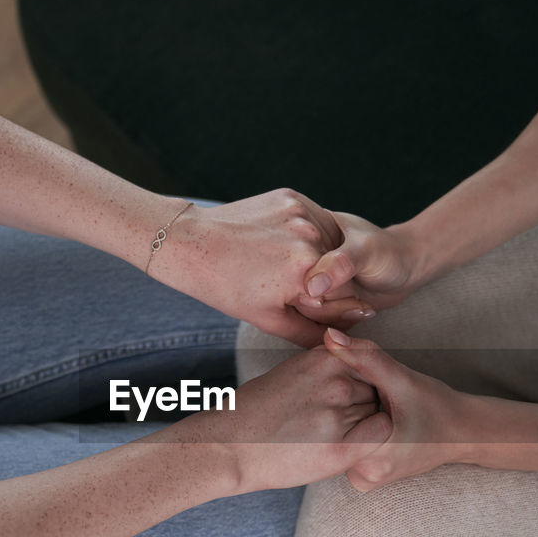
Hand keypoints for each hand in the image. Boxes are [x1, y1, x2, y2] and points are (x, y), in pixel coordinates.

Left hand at [150, 190, 377, 347]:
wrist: (191, 243)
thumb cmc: (225, 286)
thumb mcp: (268, 320)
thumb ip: (309, 333)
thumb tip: (338, 338)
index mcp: (305, 272)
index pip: (346, 295)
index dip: (331, 305)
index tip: (307, 303)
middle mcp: (309, 239)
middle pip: (338, 269)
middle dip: (322, 281)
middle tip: (284, 281)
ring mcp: (301, 214)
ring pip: (328, 243)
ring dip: (316, 255)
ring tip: (279, 261)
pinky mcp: (292, 198)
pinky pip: (313, 221)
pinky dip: (302, 234)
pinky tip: (276, 242)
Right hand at [183, 346, 391, 491]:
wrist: (228, 448)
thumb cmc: (253, 412)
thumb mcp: (289, 372)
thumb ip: (323, 368)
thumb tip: (350, 367)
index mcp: (323, 359)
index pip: (368, 362)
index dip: (362, 380)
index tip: (352, 394)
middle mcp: (335, 383)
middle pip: (374, 388)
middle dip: (363, 402)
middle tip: (338, 419)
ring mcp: (339, 415)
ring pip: (377, 411)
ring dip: (364, 423)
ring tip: (335, 434)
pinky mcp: (340, 449)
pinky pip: (381, 434)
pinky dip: (374, 439)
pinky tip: (353, 444)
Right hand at [295, 212, 427, 314]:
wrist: (406, 268)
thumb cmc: (389, 252)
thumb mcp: (366, 251)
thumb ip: (340, 264)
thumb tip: (311, 286)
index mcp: (306, 235)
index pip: (289, 269)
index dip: (308, 286)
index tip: (333, 289)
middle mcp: (303, 261)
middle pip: (294, 294)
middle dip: (327, 304)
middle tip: (355, 295)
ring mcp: (312, 282)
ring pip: (304, 312)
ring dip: (335, 314)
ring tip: (359, 302)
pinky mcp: (321, 301)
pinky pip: (316, 321)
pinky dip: (337, 322)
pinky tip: (355, 311)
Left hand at [320, 328, 475, 490]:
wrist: (462, 434)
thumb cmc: (435, 405)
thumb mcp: (402, 379)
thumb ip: (365, 357)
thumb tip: (329, 335)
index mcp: (371, 457)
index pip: (332, 418)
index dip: (342, 395)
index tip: (366, 390)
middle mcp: (364, 478)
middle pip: (333, 432)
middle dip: (345, 409)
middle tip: (374, 400)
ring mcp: (364, 481)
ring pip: (338, 441)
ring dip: (349, 422)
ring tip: (376, 412)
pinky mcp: (366, 480)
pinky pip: (348, 450)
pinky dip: (354, 435)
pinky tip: (372, 423)